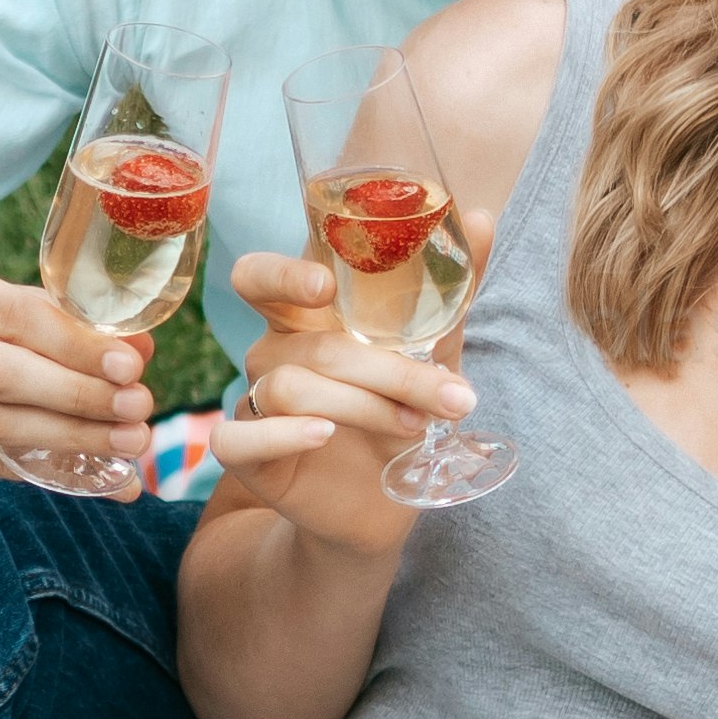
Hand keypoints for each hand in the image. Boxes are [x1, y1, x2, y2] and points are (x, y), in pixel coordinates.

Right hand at [0, 249, 156, 488]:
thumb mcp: (4, 306)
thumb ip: (66, 325)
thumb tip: (139, 354)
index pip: (15, 316)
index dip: (76, 344)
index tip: (130, 367)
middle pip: (1, 375)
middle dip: (78, 396)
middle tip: (138, 409)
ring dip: (71, 437)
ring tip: (126, 442)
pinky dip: (44, 467)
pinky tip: (89, 466)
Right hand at [197, 240, 465, 562]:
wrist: (382, 501)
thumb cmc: (399, 409)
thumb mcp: (433, 348)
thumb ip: (451, 288)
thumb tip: (480, 218)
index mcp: (302, 318)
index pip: (259, 277)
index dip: (281, 276)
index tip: (326, 287)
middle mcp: (273, 354)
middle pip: (308, 345)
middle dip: (384, 369)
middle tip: (447, 390)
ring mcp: (255, 404)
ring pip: (291, 389)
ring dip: (366, 406)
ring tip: (418, 427)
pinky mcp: (247, 456)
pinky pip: (238, 440)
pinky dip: (281, 435)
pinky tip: (324, 435)